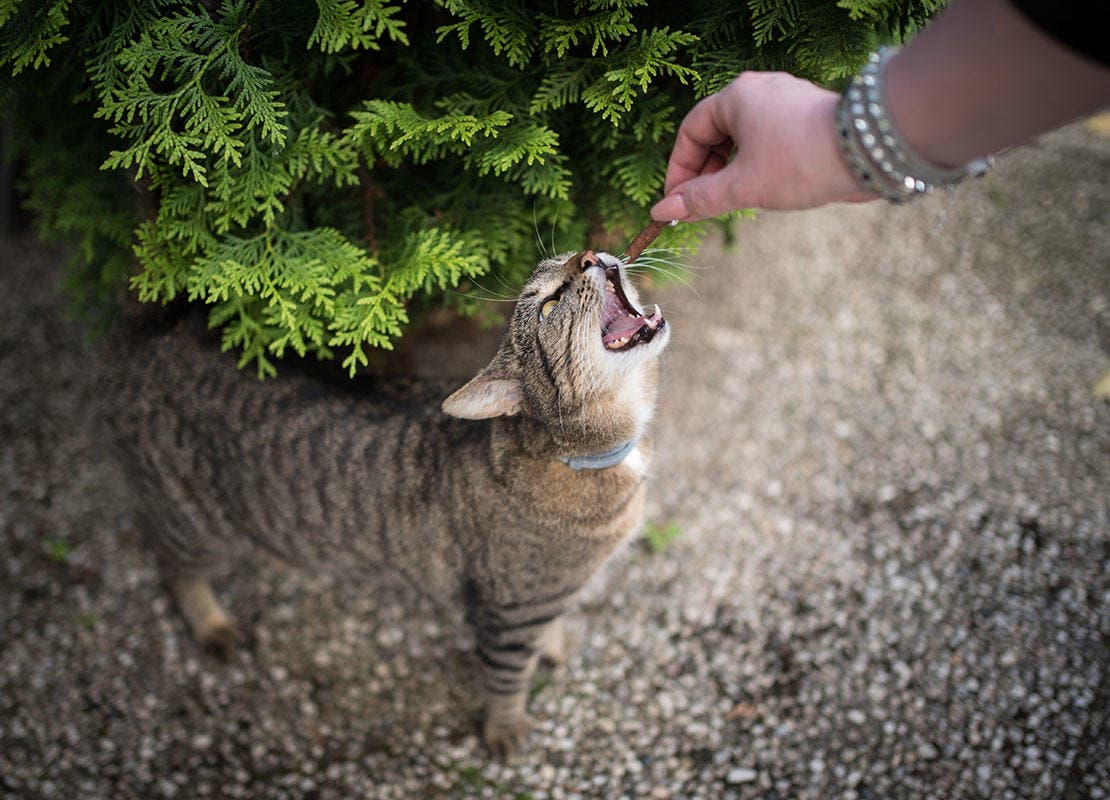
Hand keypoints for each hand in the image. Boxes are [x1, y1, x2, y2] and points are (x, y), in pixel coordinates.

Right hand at [651, 72, 876, 221]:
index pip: (691, 132)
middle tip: (704, 206)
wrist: (869, 151)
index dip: (678, 170)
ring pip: (744, 139)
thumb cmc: (801, 161)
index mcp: (735, 97)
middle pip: (716, 133)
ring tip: (734, 201)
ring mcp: (786, 102)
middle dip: (706, 172)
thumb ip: (700, 199)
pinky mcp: (808, 119)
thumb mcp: (742, 186)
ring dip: (732, 171)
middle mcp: (759, 91)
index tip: (676, 203)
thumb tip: (663, 210)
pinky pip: (769, 141)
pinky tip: (765, 190)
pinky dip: (758, 165)